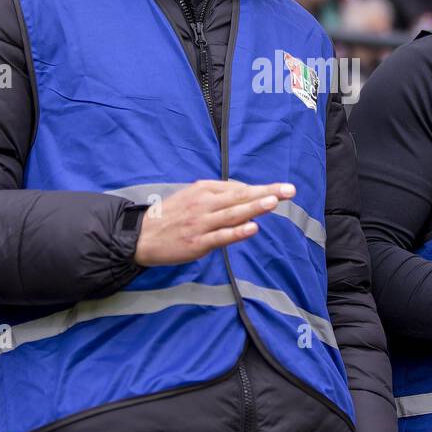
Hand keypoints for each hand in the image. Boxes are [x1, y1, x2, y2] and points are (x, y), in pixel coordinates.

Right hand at [133, 179, 295, 266]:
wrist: (142, 236)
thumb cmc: (171, 217)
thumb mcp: (191, 197)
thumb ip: (216, 196)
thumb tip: (243, 193)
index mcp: (203, 191)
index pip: (237, 188)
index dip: (260, 188)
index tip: (281, 188)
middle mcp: (204, 204)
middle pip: (240, 197)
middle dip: (266, 192)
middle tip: (289, 190)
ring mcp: (201, 224)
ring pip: (232, 214)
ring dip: (254, 207)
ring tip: (274, 202)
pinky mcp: (198, 243)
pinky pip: (221, 236)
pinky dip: (237, 232)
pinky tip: (252, 228)